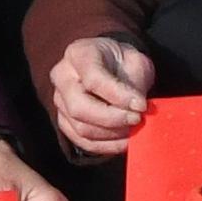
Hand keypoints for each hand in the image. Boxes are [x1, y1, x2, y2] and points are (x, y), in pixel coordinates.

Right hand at [40, 33, 157, 156]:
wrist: (112, 67)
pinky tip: (125, 142)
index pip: (93, 79)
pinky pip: (83, 142)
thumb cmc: (122, 63)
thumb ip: (135, 82)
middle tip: (137, 119)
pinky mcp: (65, 122)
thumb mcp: (135, 61)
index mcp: (79, 54)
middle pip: (79, 107)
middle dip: (113, 119)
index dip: (119, 95)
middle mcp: (62, 77)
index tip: (142, 105)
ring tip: (134, 129)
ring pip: (81, 128)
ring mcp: (60, 101)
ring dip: (112, 134)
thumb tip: (137, 108)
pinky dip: (107, 146)